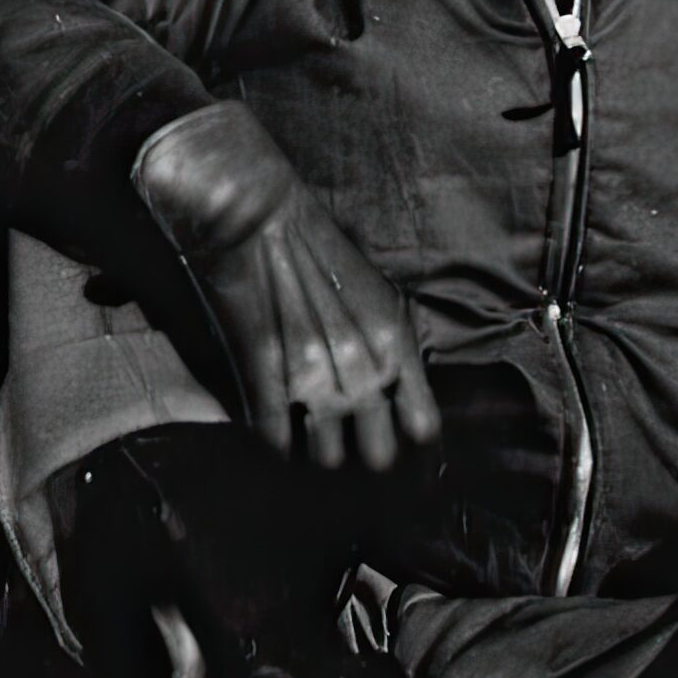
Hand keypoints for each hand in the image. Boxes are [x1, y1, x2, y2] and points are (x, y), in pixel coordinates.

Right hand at [133, 103, 440, 468]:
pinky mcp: (263, 382)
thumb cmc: (321, 251)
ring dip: (319, 444)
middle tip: (345, 426)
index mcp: (396, 346)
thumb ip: (398, 351)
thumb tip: (404, 404)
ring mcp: (312, 381)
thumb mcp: (382, 295)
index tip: (391, 422)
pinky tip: (274, 419)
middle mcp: (362, 369)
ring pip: (328, 458)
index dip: (406, 430)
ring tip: (307, 422)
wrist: (255, 219)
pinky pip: (277, 442)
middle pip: (378, 455)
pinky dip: (276, 438)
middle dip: (364, 443)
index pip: (422, 427)